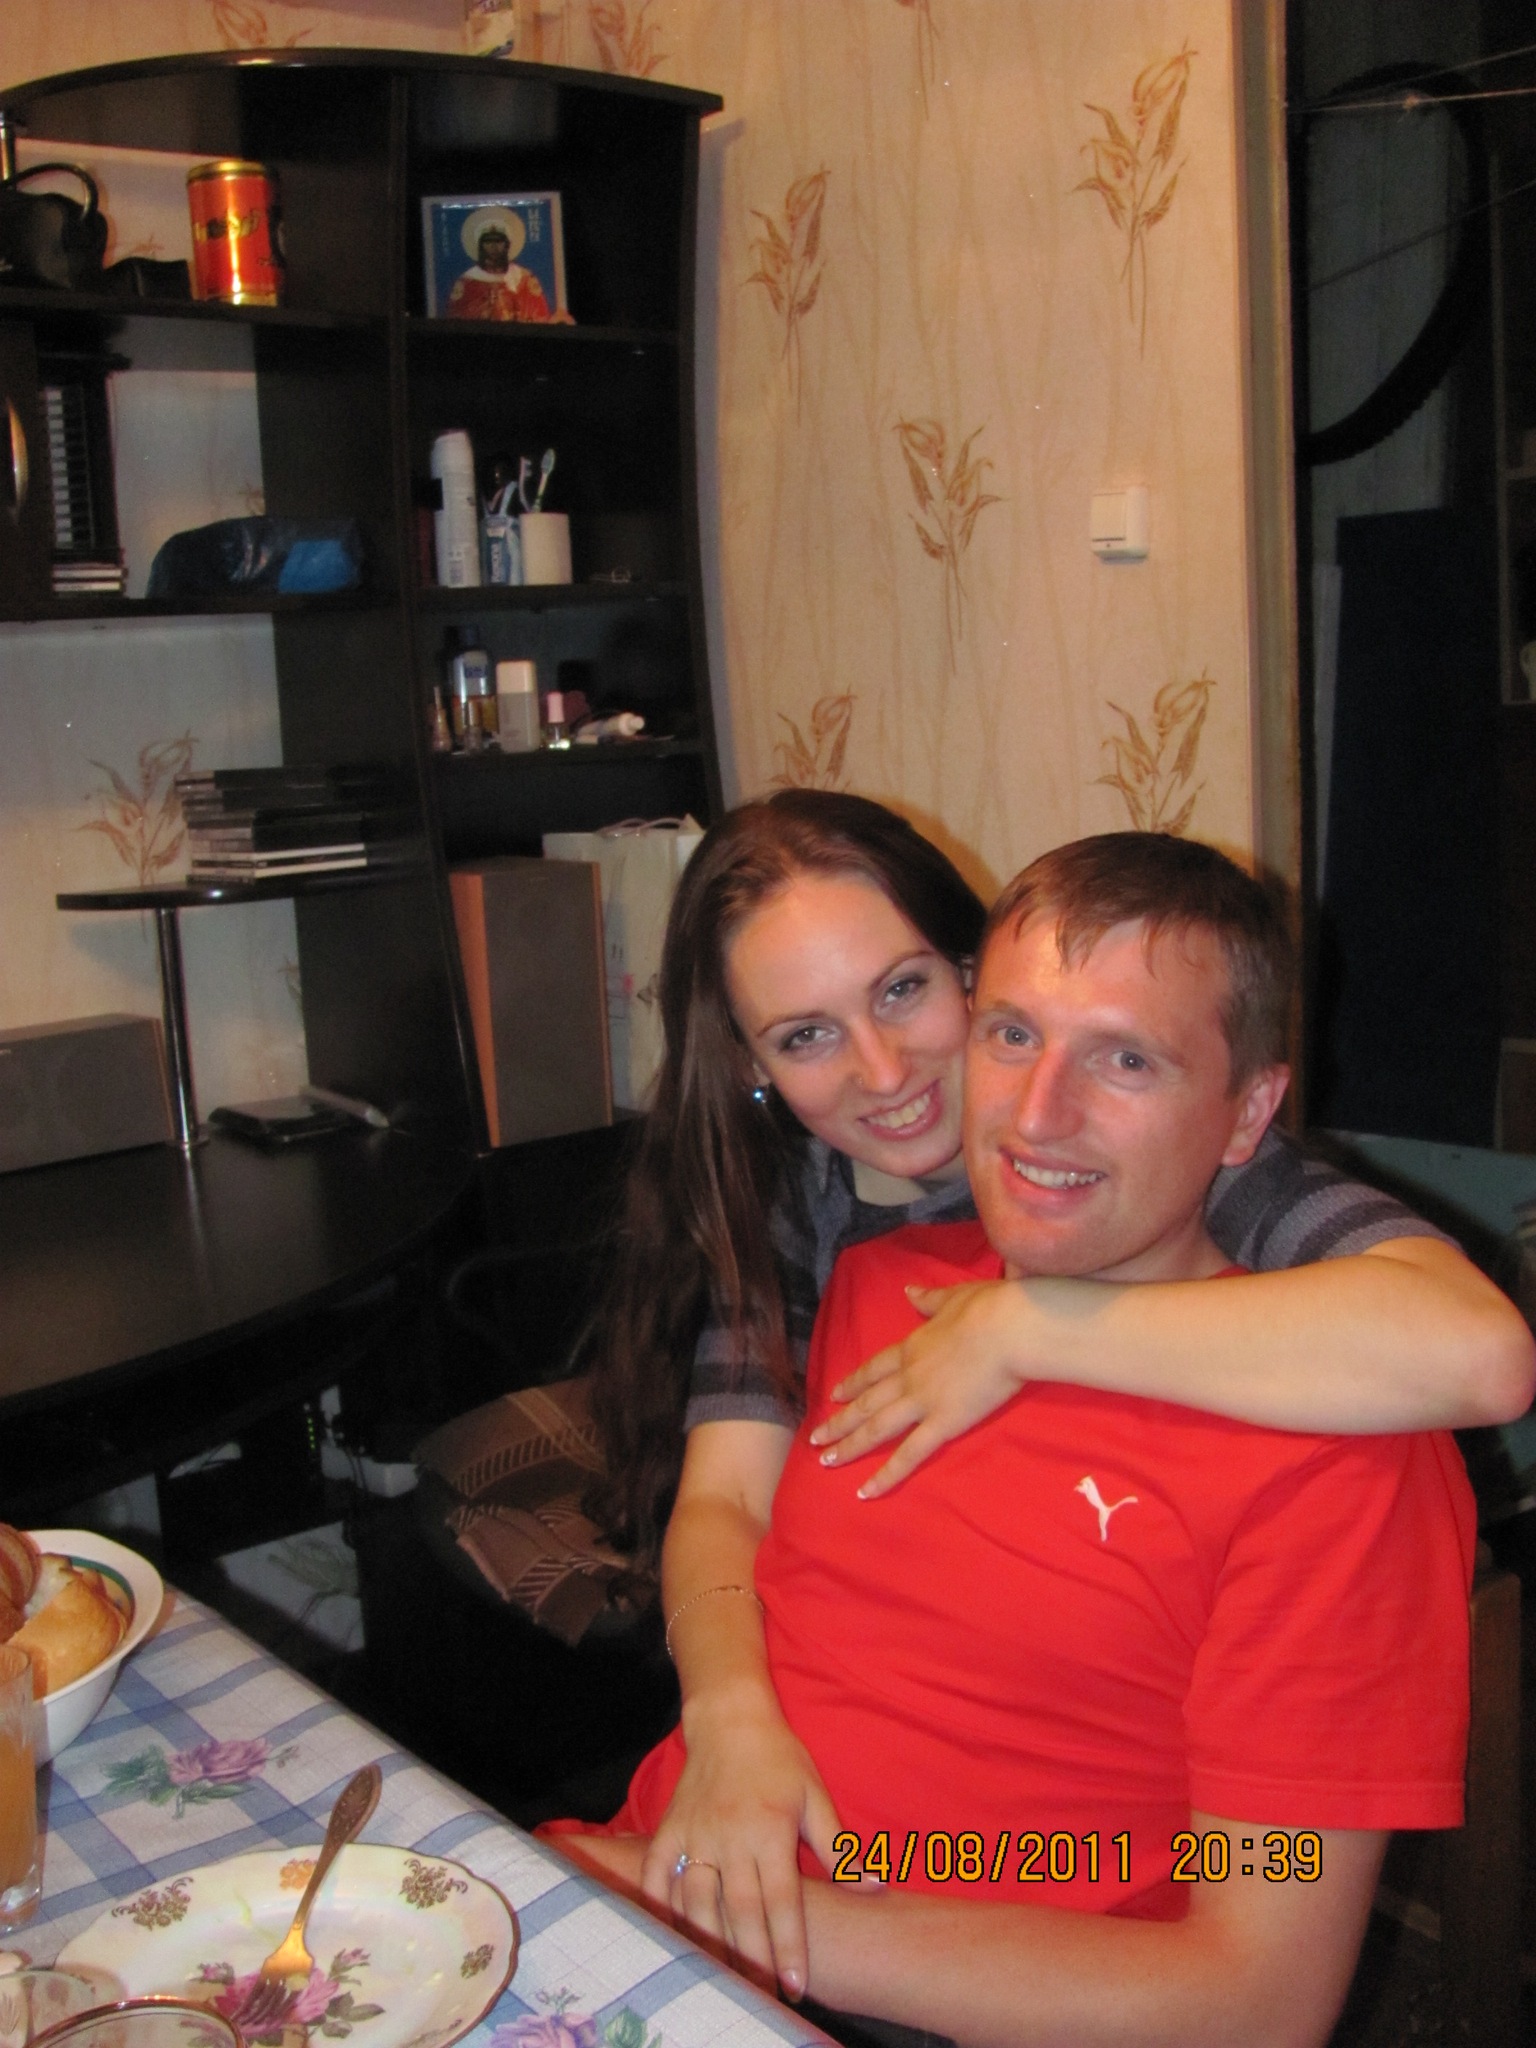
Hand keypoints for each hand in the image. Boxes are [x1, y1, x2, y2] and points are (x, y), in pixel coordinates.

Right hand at [639, 1697, 841, 1998]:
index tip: (797, 1986)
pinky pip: (659, 1876)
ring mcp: (696, 1834)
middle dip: (754, 1959)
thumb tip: (877, 1886)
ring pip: (699, 1901)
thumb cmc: (779, 1760)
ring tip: (725, 1980)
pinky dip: (661, 1909)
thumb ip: (840, 1848)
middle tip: (764, 1998)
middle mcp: (731, 1837)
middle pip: (741, 1910)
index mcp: (770, 1830)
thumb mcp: (816, 1796)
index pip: (781, 1901)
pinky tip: (672, 1938)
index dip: (789, 1947)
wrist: (729, 1720)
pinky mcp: (670, 1830)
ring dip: (711, 1943)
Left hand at [809, 1279, 1027, 1495]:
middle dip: (839, 1422)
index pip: (873, 1369)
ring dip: (849, 1446)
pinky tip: (866, 1490)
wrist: (1008, 1329)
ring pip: (876, 1429)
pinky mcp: (943, 1424)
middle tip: (815, 1438)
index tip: (833, 1395)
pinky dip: (885, 1475)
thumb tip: (909, 1291)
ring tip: (826, 1461)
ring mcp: (922, 1402)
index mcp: (910, 1347)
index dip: (852, 1383)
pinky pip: (909, 1455)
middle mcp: (908, 1377)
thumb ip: (928, 1299)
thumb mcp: (952, 1297)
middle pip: (866, 1403)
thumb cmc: (988, 1309)